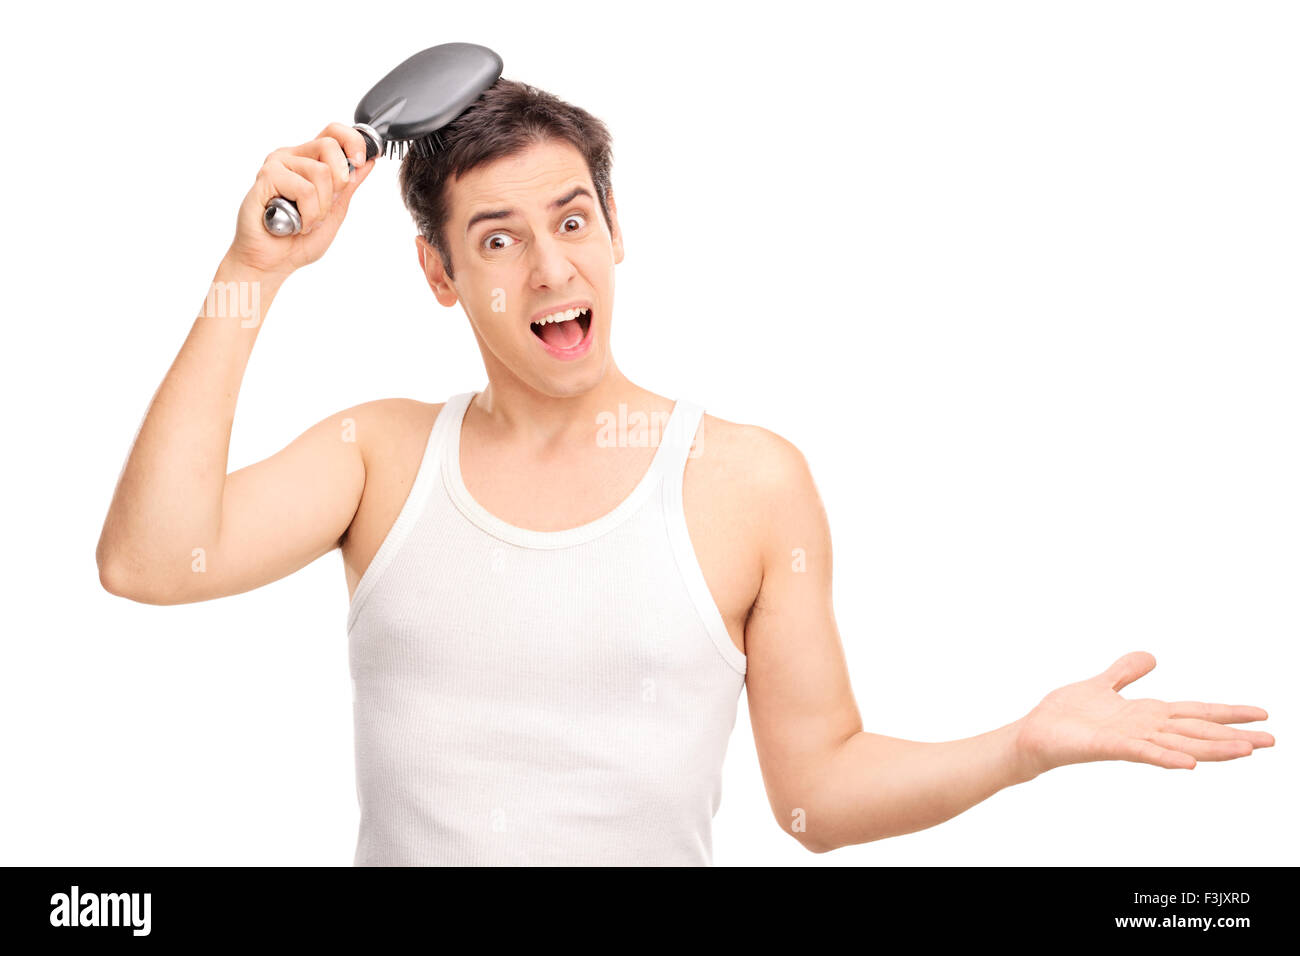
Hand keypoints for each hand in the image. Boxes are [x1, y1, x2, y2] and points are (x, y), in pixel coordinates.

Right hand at [225, 122, 375, 279]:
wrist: (271, 262)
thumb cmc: (298, 240)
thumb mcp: (336, 211)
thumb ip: (349, 186)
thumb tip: (368, 161)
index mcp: (310, 160)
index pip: (334, 132)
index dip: (352, 141)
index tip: (360, 162)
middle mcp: (293, 157)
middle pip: (330, 145)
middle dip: (339, 183)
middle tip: (325, 207)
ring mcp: (278, 164)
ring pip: (320, 172)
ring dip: (321, 208)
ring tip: (306, 221)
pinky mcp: (267, 176)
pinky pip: (304, 189)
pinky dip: (307, 214)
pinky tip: (295, 223)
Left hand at [1013, 651, 1272, 780]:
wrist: (1034, 733)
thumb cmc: (1065, 715)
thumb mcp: (1101, 683)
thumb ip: (1126, 672)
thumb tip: (1152, 656)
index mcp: (1145, 714)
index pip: (1194, 712)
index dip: (1226, 712)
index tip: (1262, 715)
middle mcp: (1144, 729)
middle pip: (1196, 731)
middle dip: (1233, 736)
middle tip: (1273, 741)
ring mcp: (1129, 740)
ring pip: (1178, 745)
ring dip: (1211, 749)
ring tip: (1246, 751)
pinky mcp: (1108, 747)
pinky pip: (1142, 753)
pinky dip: (1166, 758)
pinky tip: (1189, 765)